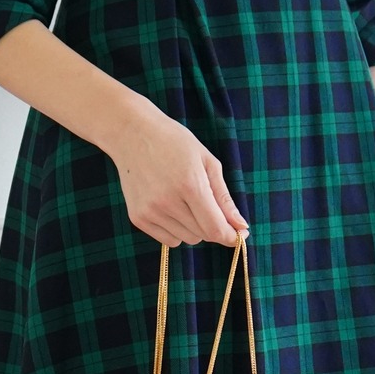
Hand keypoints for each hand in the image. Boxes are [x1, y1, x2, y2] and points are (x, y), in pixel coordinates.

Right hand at [105, 105, 249, 247]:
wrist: (132, 134)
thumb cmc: (175, 143)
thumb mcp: (207, 162)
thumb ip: (224, 198)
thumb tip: (242, 227)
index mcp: (190, 185)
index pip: (215, 228)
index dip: (231, 236)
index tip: (239, 234)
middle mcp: (168, 202)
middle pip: (203, 235)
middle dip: (213, 225)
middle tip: (206, 202)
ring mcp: (150, 212)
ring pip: (187, 239)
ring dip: (194, 227)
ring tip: (184, 200)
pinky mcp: (138, 218)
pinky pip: (169, 240)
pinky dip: (176, 230)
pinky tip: (170, 207)